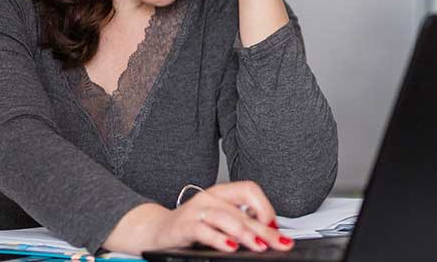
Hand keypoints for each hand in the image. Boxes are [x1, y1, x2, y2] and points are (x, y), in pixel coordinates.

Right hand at [107, 181, 293, 253]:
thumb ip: (240, 222)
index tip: (276, 225)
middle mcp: (209, 198)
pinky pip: (203, 230)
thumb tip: (269, 232)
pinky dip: (218, 239)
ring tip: (258, 246)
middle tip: (280, 242)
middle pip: (242, 211)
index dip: (265, 206)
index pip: (249, 190)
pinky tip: (230, 247)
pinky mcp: (184, 226)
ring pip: (226, 218)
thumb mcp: (219, 220)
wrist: (156, 230)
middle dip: (264, 229)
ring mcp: (196, 211)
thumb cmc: (192, 225)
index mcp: (221, 193)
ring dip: (245, 233)